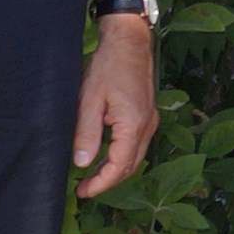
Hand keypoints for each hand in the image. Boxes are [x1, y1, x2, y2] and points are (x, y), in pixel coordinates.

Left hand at [71, 20, 160, 196]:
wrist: (129, 41)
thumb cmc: (108, 66)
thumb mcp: (89, 99)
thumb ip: (87, 133)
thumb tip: (83, 163)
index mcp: (133, 124)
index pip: (119, 166)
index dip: (101, 183)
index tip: (83, 192)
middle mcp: (147, 126)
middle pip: (131, 166)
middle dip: (109, 181)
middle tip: (84, 189)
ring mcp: (150, 120)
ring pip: (136, 157)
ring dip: (116, 170)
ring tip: (93, 177)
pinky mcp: (147, 114)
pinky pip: (137, 145)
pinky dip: (122, 157)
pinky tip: (106, 156)